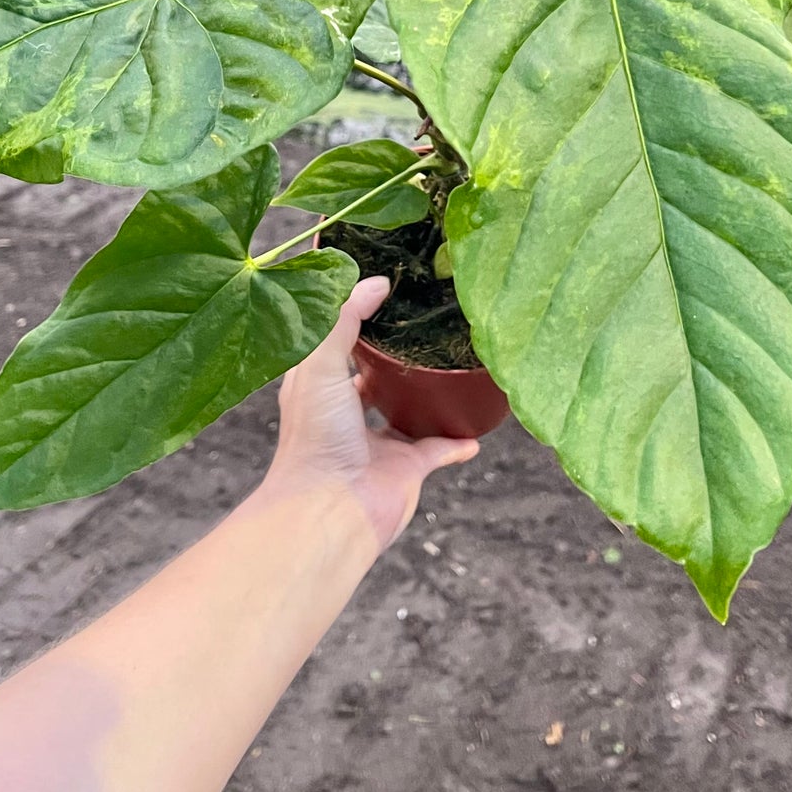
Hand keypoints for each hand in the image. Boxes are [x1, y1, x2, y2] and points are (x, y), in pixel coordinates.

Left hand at [264, 276, 479, 551]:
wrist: (330, 510)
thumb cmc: (314, 436)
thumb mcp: (320, 362)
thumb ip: (344, 318)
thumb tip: (375, 281)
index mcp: (321, 389)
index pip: (337, 347)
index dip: (354, 321)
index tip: (382, 292)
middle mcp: (348, 416)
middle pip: (375, 380)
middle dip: (393, 359)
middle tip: (423, 326)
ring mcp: (380, 444)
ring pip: (409, 413)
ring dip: (428, 397)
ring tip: (451, 367)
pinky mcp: (409, 469)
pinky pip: (441, 448)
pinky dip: (458, 439)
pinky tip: (476, 425)